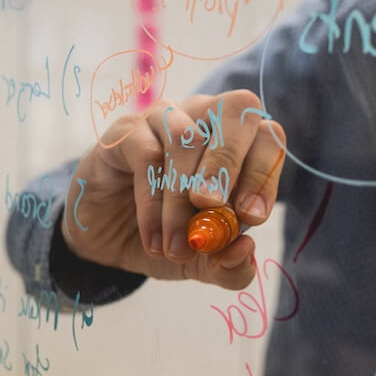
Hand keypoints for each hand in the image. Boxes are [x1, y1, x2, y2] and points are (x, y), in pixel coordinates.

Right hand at [61, 89, 285, 289]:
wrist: (107, 238)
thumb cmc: (166, 236)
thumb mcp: (203, 262)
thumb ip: (230, 265)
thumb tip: (245, 250)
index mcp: (238, 143)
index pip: (268, 137)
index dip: (264, 174)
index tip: (250, 218)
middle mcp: (206, 119)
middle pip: (236, 110)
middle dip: (229, 164)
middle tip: (213, 209)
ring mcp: (166, 119)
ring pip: (188, 139)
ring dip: (183, 199)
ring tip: (177, 247)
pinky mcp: (127, 131)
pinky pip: (147, 155)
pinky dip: (153, 203)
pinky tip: (153, 239)